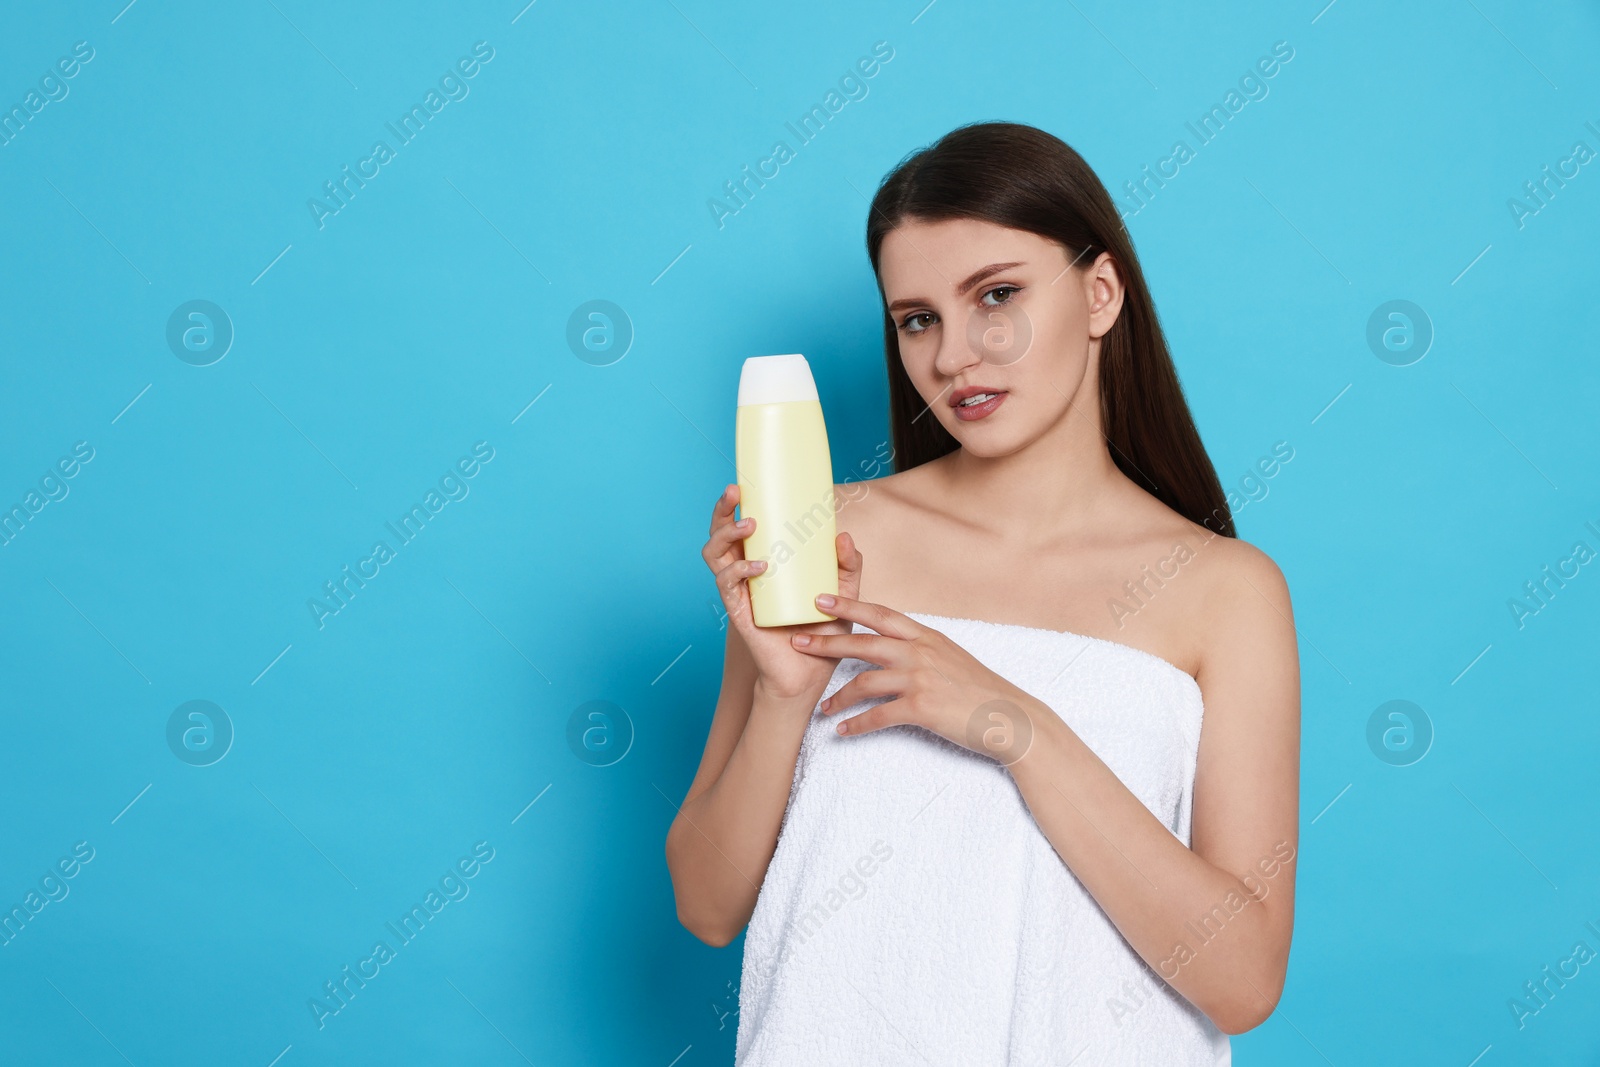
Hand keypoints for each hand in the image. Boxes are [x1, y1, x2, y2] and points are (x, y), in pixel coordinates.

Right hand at [702, 483, 863, 700]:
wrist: (810, 675)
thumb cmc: (823, 634)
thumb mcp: (844, 594)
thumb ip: (848, 566)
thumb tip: (843, 535)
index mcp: (764, 562)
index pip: (743, 527)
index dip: (737, 504)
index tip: (746, 482)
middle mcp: (745, 573)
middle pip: (720, 534)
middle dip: (722, 510)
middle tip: (735, 491)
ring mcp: (739, 591)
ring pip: (715, 554)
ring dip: (727, 535)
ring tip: (749, 525)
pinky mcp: (738, 611)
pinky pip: (727, 585)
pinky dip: (739, 571)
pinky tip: (759, 567)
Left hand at [787, 593, 1043, 764]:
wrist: (1010, 718)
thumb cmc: (981, 691)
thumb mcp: (953, 657)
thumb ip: (924, 649)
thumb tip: (898, 646)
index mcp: (927, 637)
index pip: (881, 614)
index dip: (849, 606)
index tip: (822, 599)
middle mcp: (920, 652)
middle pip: (863, 643)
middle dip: (826, 642)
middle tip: (798, 641)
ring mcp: (920, 679)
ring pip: (864, 682)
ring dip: (839, 697)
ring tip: (824, 708)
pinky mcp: (921, 707)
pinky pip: (877, 716)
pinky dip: (856, 725)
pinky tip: (843, 732)